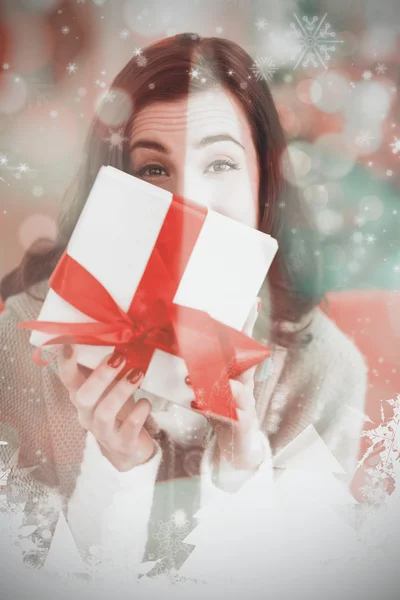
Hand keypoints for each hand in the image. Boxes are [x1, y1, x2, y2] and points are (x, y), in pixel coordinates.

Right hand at [57, 347, 155, 471]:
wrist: (127, 448)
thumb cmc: (118, 409)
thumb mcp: (109, 387)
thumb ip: (108, 367)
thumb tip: (118, 334)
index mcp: (81, 397)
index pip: (67, 379)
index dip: (66, 363)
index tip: (70, 344)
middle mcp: (87, 415)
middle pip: (83, 397)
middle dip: (100, 376)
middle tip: (119, 357)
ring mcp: (104, 432)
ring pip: (104, 413)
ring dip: (121, 391)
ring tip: (137, 374)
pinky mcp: (123, 444)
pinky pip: (129, 428)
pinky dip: (139, 412)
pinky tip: (145, 402)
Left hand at [191, 297, 268, 471]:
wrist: (237, 446)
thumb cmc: (223, 409)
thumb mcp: (212, 384)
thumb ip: (201, 366)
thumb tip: (178, 343)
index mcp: (239, 372)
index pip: (243, 344)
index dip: (248, 323)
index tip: (253, 302)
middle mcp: (246, 383)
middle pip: (245, 360)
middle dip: (238, 344)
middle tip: (219, 331)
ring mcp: (246, 403)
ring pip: (236, 387)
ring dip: (214, 380)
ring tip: (190, 378)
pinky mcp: (241, 421)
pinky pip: (227, 413)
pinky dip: (210, 408)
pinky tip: (196, 403)